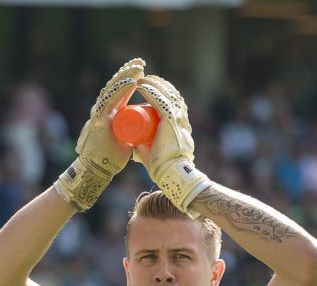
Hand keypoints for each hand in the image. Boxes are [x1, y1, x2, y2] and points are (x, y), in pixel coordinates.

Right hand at [54, 58, 144, 210]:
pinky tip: (131, 82)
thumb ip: (129, 132)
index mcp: (111, 112)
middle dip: (128, 72)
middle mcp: (103, 109)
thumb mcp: (124, 139)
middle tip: (141, 62)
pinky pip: (110, 101)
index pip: (120, 90)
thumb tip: (142, 130)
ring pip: (112, 89)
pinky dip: (120, 90)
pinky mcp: (99, 120)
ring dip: (125, 76)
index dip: (129, 78)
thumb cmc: (111, 157)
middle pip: (115, 85)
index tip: (142, 69)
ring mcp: (100, 113)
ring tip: (138, 67)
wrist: (97, 169)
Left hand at [132, 74, 211, 217]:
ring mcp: (178, 120)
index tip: (151, 87)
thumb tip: (135, 144)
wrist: (169, 174)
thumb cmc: (160, 166)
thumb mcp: (152, 149)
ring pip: (167, 95)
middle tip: (146, 80)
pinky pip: (161, 102)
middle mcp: (182, 120)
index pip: (174, 102)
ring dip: (154, 85)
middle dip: (159, 84)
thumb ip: (145, 146)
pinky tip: (142, 86)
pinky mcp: (171, 122)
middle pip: (172, 95)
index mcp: (180, 125)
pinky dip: (151, 92)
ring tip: (142, 80)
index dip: (164, 92)